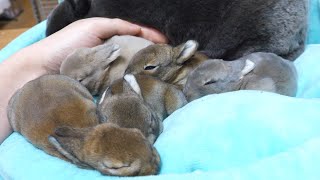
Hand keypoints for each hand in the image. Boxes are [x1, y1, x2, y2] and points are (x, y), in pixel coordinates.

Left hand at [31, 17, 167, 72]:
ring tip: (164, 70)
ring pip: (132, 67)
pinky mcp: (104, 85)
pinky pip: (122, 81)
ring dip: (147, 68)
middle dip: (154, 53)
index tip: (168, 44)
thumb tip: (142, 30)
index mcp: (109, 37)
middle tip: (171, 58)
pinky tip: (144, 81)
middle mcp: (112, 53)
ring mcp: (109, 70)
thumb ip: (117, 26)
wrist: (41, 70)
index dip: (153, 38)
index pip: (136, 35)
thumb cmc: (65, 45)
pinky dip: (133, 81)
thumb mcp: (93, 27)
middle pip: (137, 52)